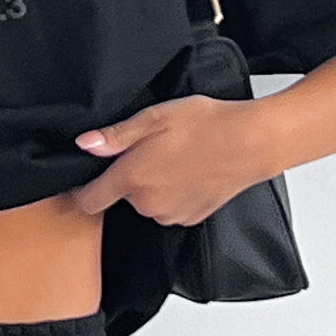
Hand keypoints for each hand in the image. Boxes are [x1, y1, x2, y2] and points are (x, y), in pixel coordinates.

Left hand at [68, 95, 269, 222]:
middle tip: (149, 150)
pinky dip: (173, 194)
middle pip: (121, 198)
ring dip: (152, 187)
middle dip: (128, 178)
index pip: (88, 201)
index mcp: (132, 179)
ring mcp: (171, 215)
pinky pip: (169, 209)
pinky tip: (189, 172)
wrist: (252, 143)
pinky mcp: (191, 218)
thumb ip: (115, 136)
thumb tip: (84, 145)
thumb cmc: (206, 125)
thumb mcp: (154, 117)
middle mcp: (148, 204)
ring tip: (174, 158)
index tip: (89, 177)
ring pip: (147, 204)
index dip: (83, 189)